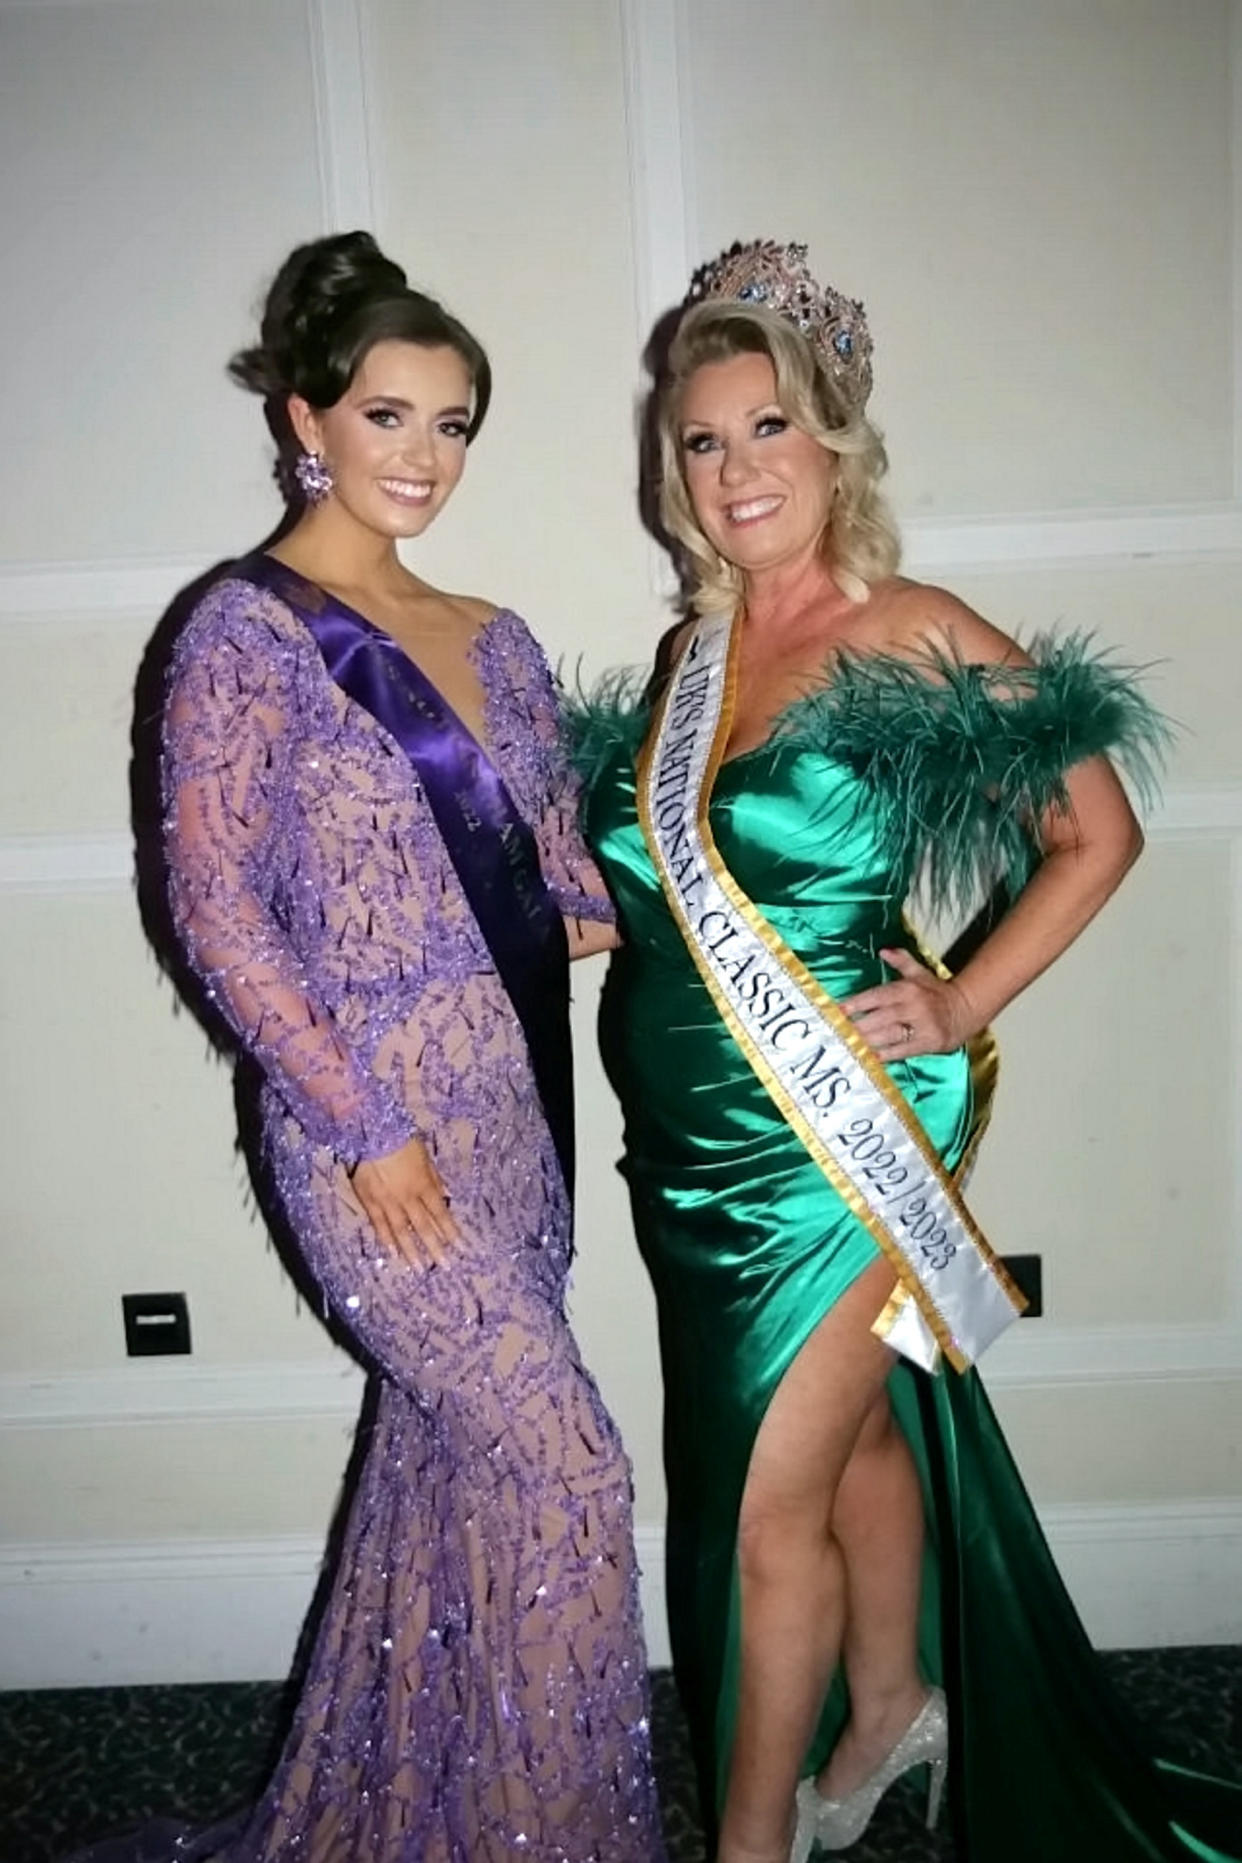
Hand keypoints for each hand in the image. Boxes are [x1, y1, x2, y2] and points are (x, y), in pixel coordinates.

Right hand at [350, 1136, 458, 1268]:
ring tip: (420, 1268)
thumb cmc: (401, 1140)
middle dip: (436, 1247)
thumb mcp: (425, 1156)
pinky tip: (394, 1254)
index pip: (440, 1214)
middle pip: (424, 1227)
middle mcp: (408, 1197)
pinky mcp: (369, 1202)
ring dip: (412, 1251)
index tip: (462, 1248)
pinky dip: (387, 1240)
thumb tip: (446, 1196)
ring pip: (402, 1231)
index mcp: (424, 1185)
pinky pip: (379, 1225)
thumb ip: (435, 1178)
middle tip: (445, 1266)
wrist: (371, 1133)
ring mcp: (388, 1202)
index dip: (451, 1232)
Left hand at [840, 947, 975, 1061]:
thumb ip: (901, 961)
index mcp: (908, 989)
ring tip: (850, 1044)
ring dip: (869, 1040)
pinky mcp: (928, 1042)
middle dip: (858, 1025)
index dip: (857, 1003)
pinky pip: (904, 1050)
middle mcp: (913, 1006)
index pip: (877, 995)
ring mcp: (922, 1025)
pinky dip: (887, 1054)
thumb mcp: (920, 973)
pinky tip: (872, 1057)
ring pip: (889, 1034)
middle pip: (880, 1017)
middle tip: (839, 1032)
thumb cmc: (937, 992)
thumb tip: (883, 951)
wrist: (966, 1009)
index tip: (839, 1010)